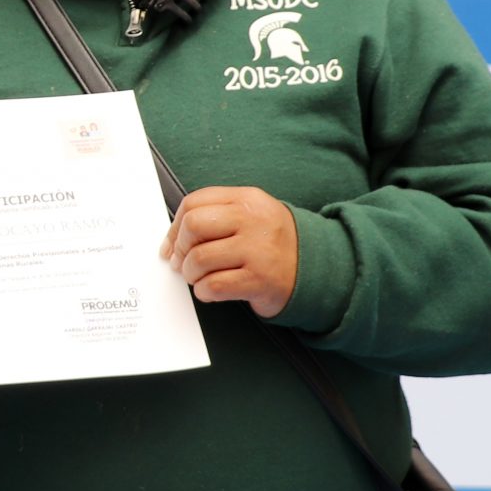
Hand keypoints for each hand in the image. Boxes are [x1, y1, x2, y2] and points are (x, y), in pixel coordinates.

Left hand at [161, 185, 299, 317]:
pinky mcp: (260, 280)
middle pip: (193, 226)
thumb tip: (172, 239)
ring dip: (191, 273)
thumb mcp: (252, 215)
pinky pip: (214, 286)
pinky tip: (212, 290)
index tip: (172, 244)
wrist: (317, 269)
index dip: (175, 226)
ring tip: (200, 277)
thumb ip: (216, 216)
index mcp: (247, 199)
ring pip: (199, 258)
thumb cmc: (275, 243)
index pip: (194, 202)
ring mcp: (258, 250)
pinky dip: (204, 291)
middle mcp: (253, 220)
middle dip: (180, 248)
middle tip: (183, 262)